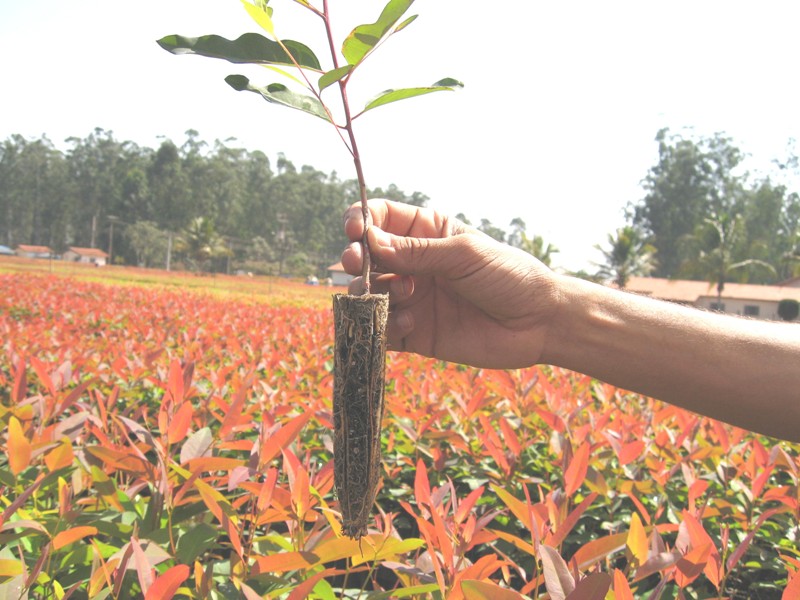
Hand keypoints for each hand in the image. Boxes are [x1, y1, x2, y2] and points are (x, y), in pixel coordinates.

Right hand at [341, 199, 559, 368]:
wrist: (538, 323)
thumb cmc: (509, 276)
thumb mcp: (464, 255)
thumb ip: (416, 252)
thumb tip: (369, 242)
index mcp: (426, 232)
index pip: (379, 218)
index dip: (360, 221)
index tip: (356, 232)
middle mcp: (412, 263)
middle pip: (364, 256)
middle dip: (355, 259)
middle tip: (358, 265)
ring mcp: (411, 297)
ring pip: (366, 293)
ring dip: (371, 293)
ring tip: (403, 296)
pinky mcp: (414, 332)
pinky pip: (381, 328)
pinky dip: (384, 325)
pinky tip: (410, 323)